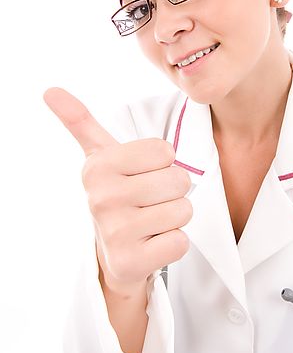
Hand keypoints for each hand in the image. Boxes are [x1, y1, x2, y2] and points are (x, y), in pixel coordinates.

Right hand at [43, 87, 191, 290]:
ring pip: (183, 210)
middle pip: (178, 181)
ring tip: (152, 222)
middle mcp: (101, 198)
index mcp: (98, 167)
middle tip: (150, 202)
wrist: (115, 253)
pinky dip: (173, 244)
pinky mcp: (130, 262)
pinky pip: (180, 242)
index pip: (166, 152)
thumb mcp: (102, 158)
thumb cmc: (118, 196)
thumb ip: (81, 122)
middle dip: (173, 192)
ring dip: (175, 218)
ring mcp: (115, 232)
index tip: (143, 176)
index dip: (164, 164)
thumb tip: (50, 90)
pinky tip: (152, 245)